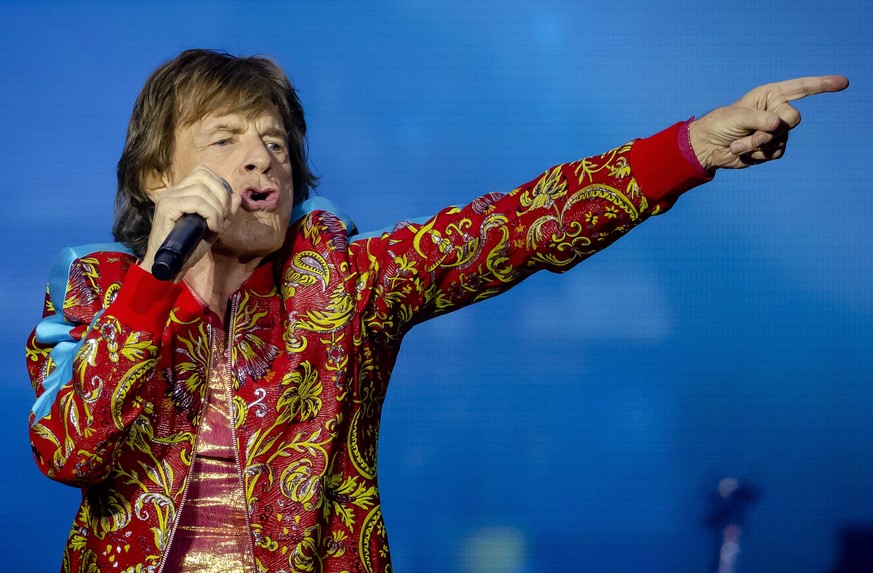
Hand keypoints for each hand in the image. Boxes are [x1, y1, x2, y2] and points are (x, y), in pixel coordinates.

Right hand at [139, 167, 241, 279]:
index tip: (226, 208)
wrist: (170, 266)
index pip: (203, 172)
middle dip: (221, 195)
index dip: (220, 185)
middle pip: (203, 175)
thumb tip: (236, 197)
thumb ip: (224, 213)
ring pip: (201, 190)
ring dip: (217, 209)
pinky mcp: (166, 208)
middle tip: (224, 216)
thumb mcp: (212, 228)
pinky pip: (195, 202)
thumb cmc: (188, 248)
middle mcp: (173, 191)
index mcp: (181, 192)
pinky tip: (212, 228)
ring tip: (217, 226)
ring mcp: (168, 198)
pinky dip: (210, 214)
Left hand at [689, 75, 848, 170]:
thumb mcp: (737, 117)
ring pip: (781, 139)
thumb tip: (779, 124)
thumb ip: (758, 119)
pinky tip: (743, 151)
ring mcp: (776, 131)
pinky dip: (757, 155)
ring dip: (757, 145)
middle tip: (752, 136)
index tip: (842, 83)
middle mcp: (776, 111)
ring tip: (737, 144)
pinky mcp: (772, 148)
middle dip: (771, 130)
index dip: (822, 85)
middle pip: (793, 119)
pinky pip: (775, 153)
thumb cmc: (720, 124)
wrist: (708, 147)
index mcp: (770, 95)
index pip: (801, 88)